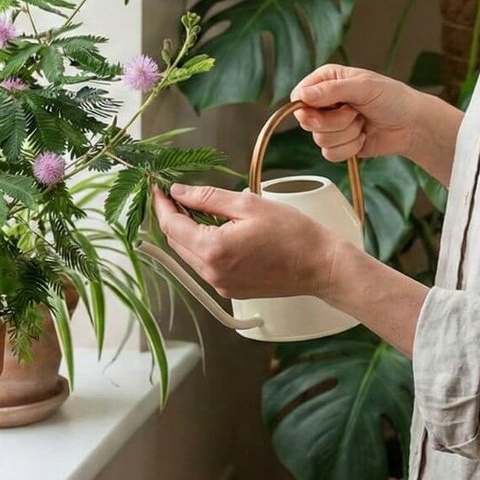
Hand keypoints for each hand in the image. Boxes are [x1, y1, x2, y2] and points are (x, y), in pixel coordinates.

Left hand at [150, 183, 343, 300]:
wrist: (320, 266)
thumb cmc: (293, 233)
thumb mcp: (248, 204)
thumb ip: (208, 197)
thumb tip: (179, 192)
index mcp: (214, 249)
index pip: (172, 226)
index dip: (161, 205)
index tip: (159, 188)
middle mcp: (212, 273)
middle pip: (176, 242)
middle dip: (172, 218)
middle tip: (176, 195)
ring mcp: (220, 285)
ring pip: (188, 255)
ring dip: (187, 233)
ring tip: (198, 209)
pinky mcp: (230, 290)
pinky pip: (204, 266)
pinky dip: (202, 247)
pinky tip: (215, 230)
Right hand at [288, 63, 423, 161]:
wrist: (412, 125)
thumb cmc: (393, 98)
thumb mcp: (364, 87)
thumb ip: (331, 90)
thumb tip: (302, 96)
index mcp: (326, 80)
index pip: (299, 96)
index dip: (308, 107)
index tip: (328, 108)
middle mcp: (325, 102)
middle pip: (307, 121)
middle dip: (335, 121)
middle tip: (354, 112)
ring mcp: (331, 124)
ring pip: (319, 139)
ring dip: (347, 133)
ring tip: (363, 122)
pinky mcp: (339, 144)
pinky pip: (330, 154)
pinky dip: (350, 148)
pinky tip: (363, 136)